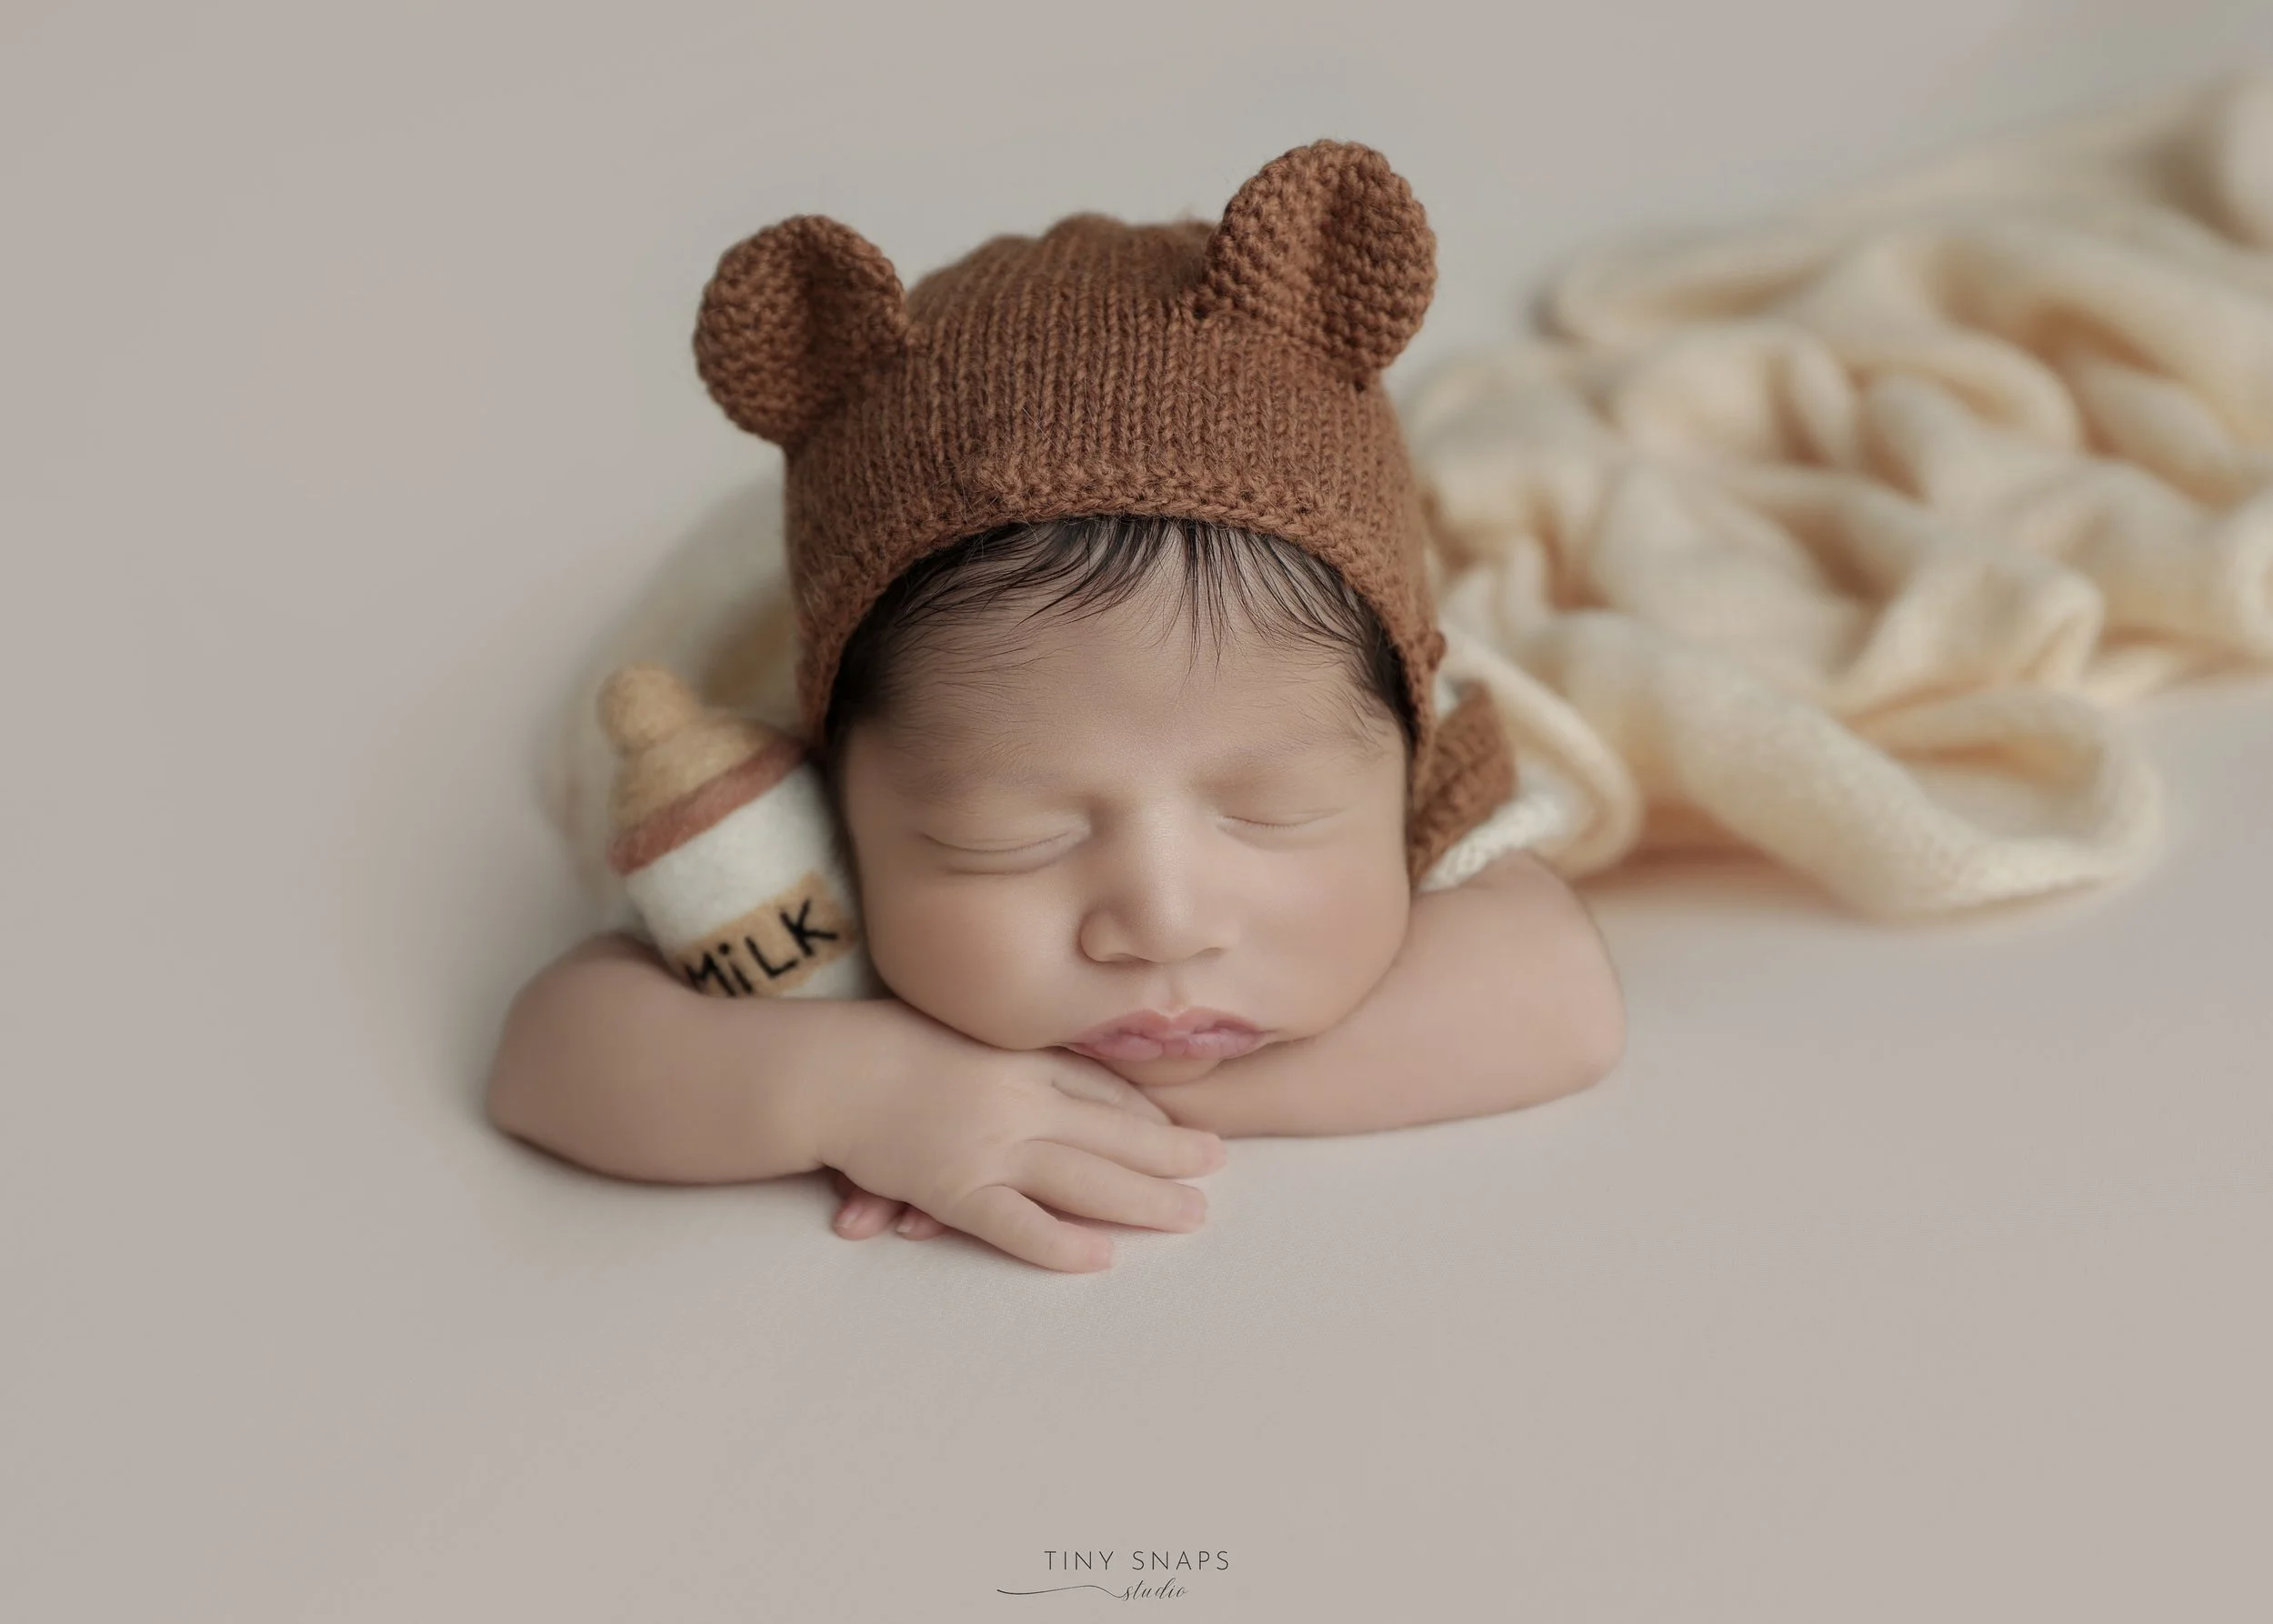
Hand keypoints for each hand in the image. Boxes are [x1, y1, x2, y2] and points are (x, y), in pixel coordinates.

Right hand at [814, 1002, 1224, 1272]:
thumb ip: (998, 1051)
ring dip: (1144, 1198)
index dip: (1147, 1110)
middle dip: (1171, 1152)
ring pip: (1085, 1177)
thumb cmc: (876, 1043)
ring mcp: (990, 1145)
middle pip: (1112, 1129)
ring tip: (1192, 1215)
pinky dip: (1063, 1242)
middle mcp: (1017, 1099)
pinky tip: (1103, 1257)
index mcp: (1016, 1056)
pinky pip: (1019, 1223)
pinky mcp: (956, 1188)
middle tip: (1219, 1167)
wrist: (822, 1069)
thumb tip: (1031, 1065)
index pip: (1100, 1085)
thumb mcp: (952, 1028)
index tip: (1181, 1123)